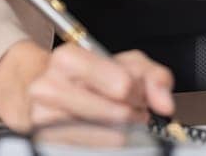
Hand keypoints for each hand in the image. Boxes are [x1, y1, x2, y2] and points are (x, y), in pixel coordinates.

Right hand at [0, 41, 174, 131]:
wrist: (41, 92)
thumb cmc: (87, 78)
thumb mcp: (123, 63)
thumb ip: (152, 76)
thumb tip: (165, 104)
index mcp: (67, 59)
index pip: (121, 84)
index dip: (138, 92)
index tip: (136, 94)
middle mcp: (48, 87)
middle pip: (117, 114)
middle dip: (134, 115)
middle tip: (132, 111)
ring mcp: (42, 119)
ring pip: (109, 138)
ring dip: (124, 133)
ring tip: (119, 123)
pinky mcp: (43, 142)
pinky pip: (90, 149)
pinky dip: (107, 145)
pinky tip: (105, 135)